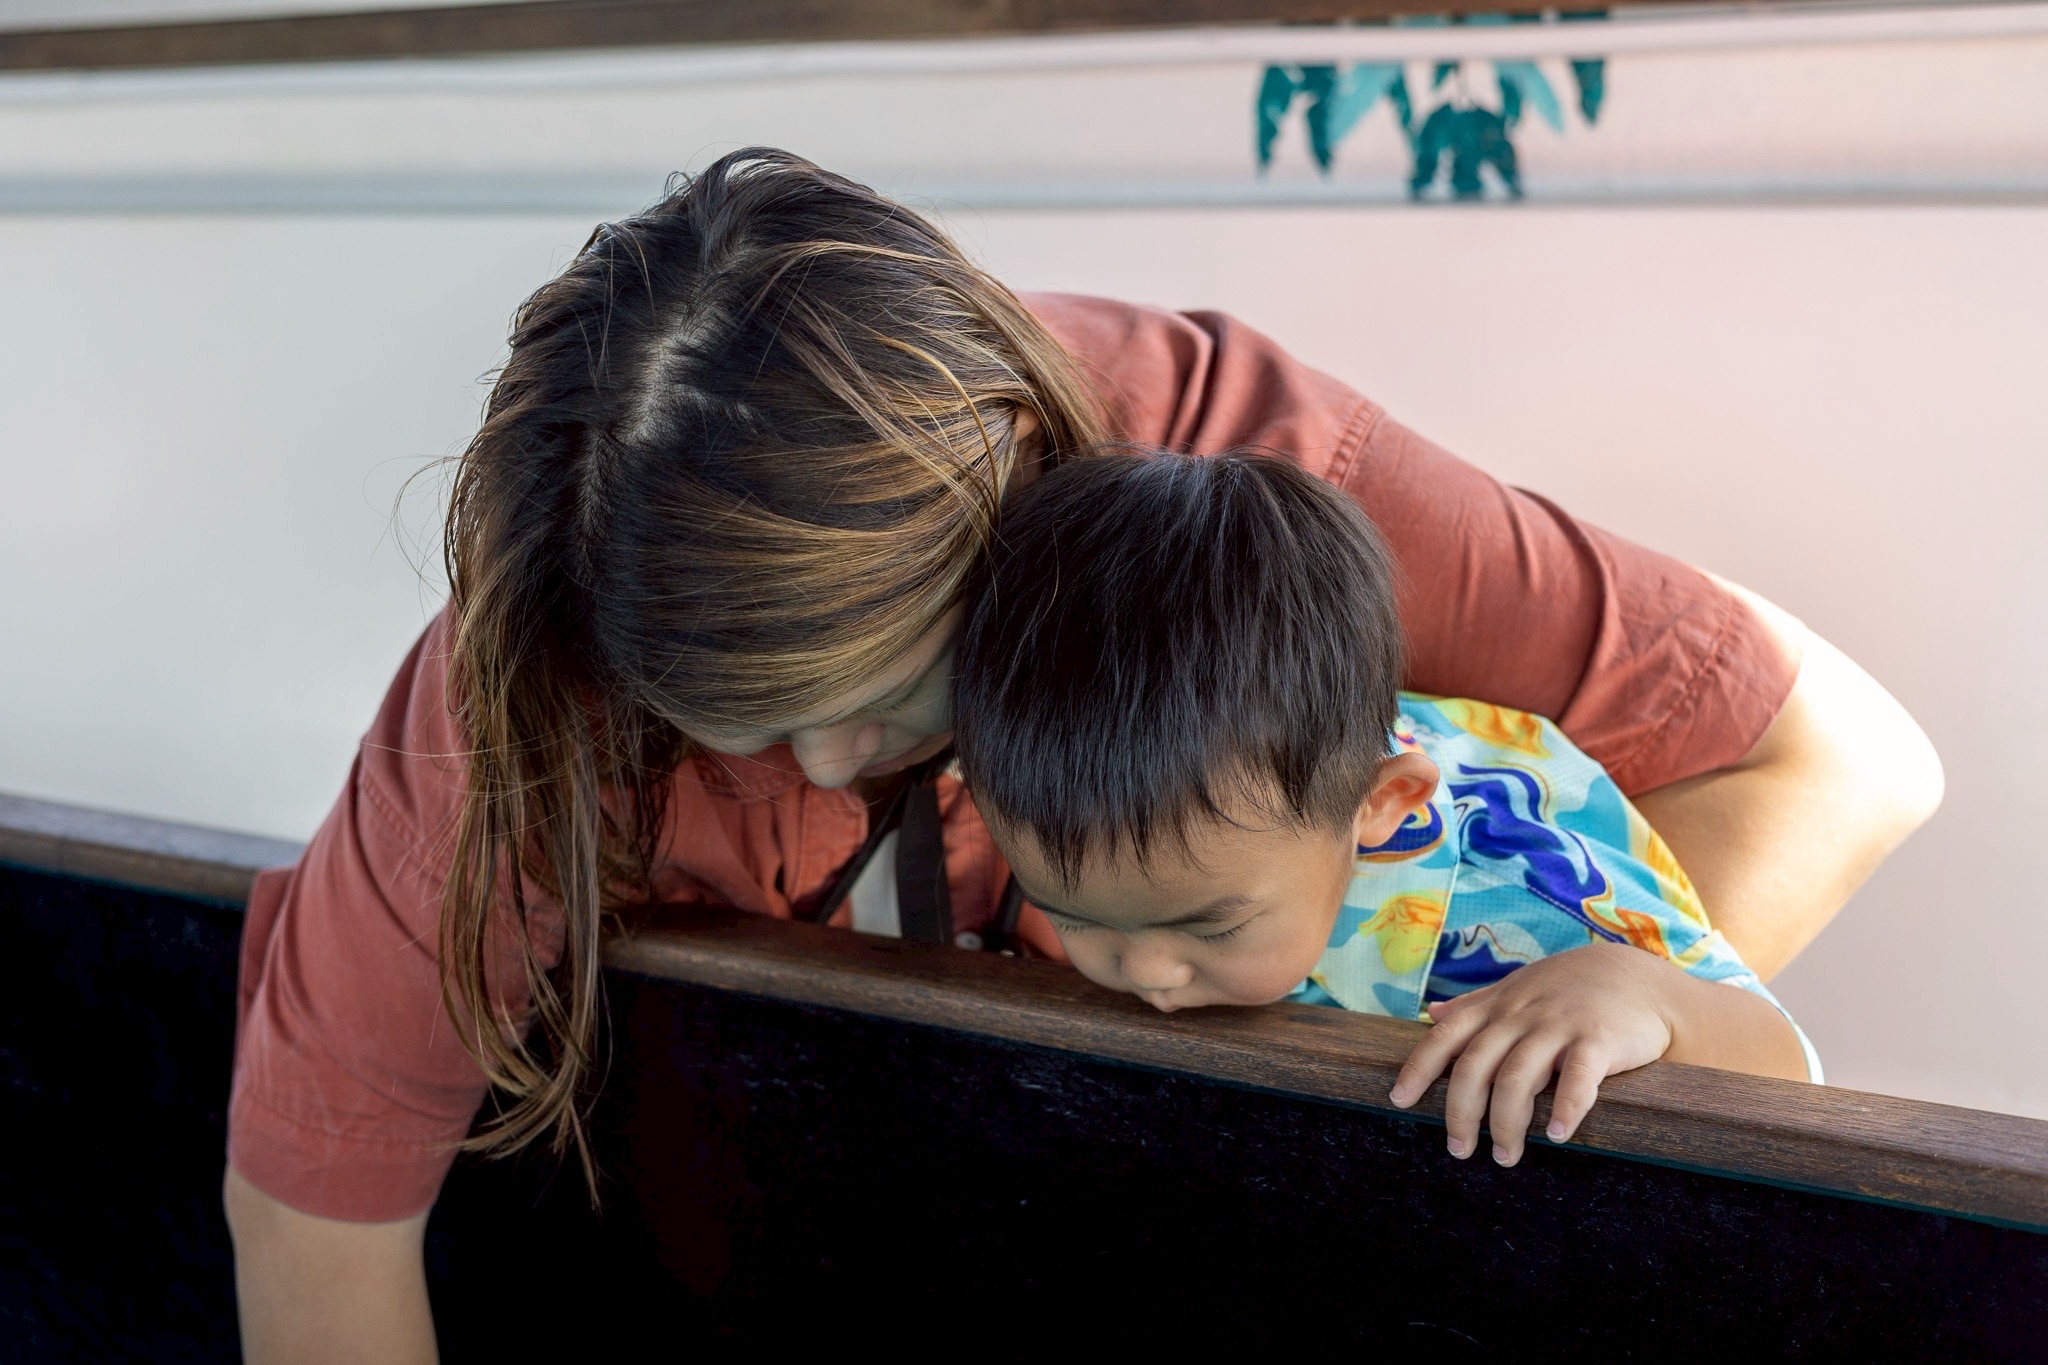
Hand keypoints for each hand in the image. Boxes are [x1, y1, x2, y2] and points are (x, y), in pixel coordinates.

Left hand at [1386, 941, 1675, 1166]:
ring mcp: (1558, 1026)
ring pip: (1518, 1077)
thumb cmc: (1567, 989)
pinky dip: (1565, 1108)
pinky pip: (1578, 1078)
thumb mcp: (1515, 989)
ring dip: (1506, 1122)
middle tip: (1459, 1150)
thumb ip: (1474, 1004)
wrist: (1636, 976)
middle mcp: (1520, 1015)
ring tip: (1505, 1155)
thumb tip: (1432, 1012)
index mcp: (1495, 1007)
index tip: (1399, 1101)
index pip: (1445, 1037)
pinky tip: (1557, 1135)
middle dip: (1461, 1112)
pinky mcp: (1599, 1040)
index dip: (1418, 1068)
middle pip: (1475, 1066)